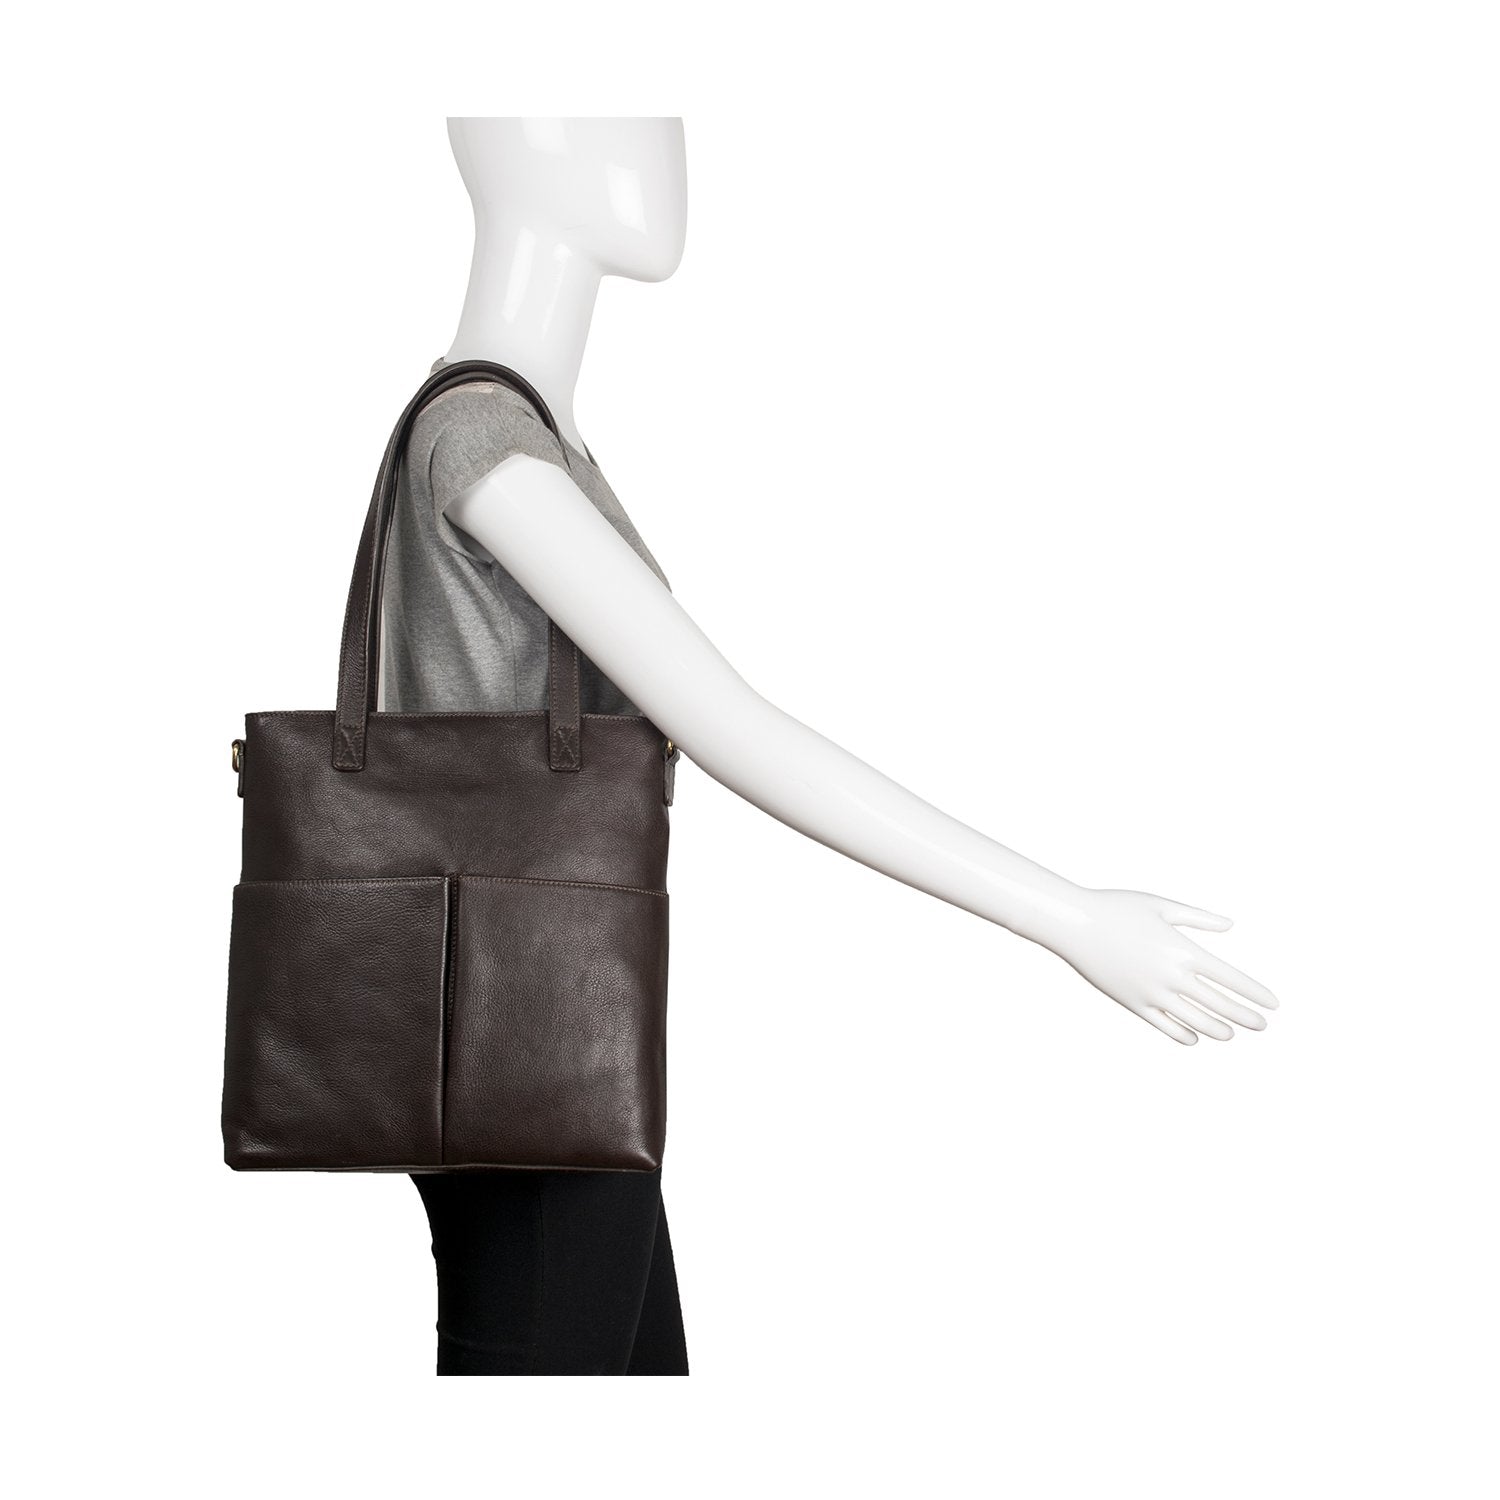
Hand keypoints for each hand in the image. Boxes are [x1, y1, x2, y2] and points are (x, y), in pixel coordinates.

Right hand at [1057, 889, 1278, 1044]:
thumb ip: (1197, 918)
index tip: (1273, 1004)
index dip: (1256, 994)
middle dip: (1246, 1017)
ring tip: (1232, 1032)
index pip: (1232, 980)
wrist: (1074, 924)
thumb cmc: (1116, 908)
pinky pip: (1166, 1028)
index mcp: (1183, 951)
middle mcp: (1172, 977)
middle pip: (1220, 1005)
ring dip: (1220, 1030)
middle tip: (1262, 1024)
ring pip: (1197, 1023)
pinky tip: (1195, 1037)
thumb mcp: (1160, 904)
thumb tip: (1230, 926)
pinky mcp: (1133, 1005)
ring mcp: (1152, 994)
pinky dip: (1185, 1036)